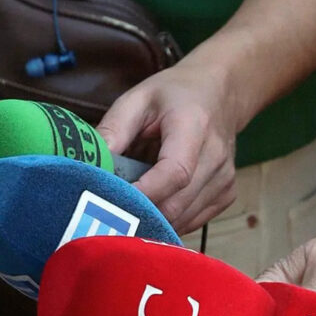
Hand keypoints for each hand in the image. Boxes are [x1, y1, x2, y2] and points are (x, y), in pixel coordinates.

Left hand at [97, 61, 236, 232]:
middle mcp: (216, 156)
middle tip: (104, 212)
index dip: (143, 194)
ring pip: (182, 220)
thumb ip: (113, 130)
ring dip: (150, 220)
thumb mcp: (136, 99)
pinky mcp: (226, 194)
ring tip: (127, 204)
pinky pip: (192, 221)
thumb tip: (89, 165)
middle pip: (175, 204)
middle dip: (137, 213)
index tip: (109, 203)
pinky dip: (167, 221)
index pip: (174, 172)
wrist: (219, 93)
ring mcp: (224, 179)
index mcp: (193, 126)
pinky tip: (152, 203)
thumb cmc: (172, 95)